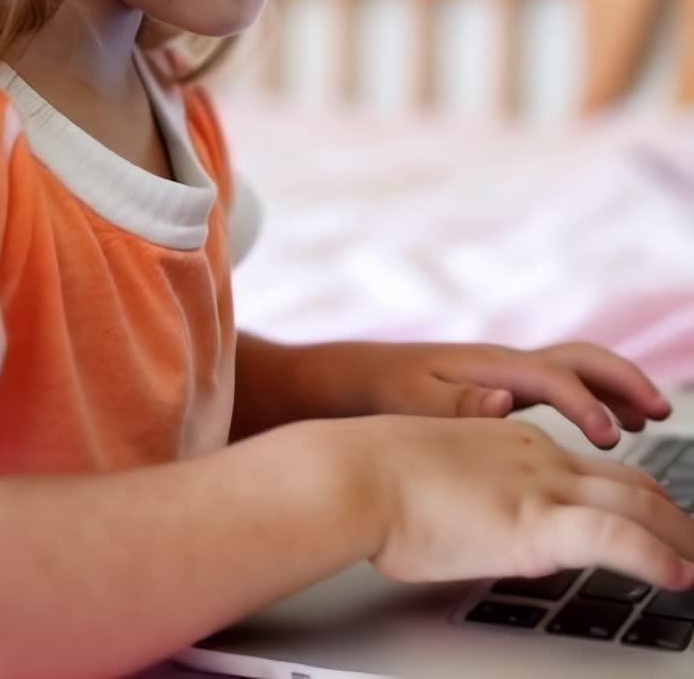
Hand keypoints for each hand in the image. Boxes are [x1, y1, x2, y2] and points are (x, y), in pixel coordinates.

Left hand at [340, 340, 670, 448]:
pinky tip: (608, 430)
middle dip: (622, 380)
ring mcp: (507, 375)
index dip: (586, 405)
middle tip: (659, 411)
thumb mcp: (411, 403)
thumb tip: (503, 402)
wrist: (352, 382)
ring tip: (651, 418)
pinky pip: (562, 389)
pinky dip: (593, 401)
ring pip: (576, 371)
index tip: (611, 438)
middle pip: (579, 358)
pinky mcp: (504, 391)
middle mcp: (505, 364)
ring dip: (616, 388)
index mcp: (488, 367)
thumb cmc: (381, 394)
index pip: (551, 378)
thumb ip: (458, 407)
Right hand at [361, 414, 693, 587]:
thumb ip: (477, 488)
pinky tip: (680, 576)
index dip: (640, 494)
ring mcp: (542, 486)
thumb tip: (482, 513)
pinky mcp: (536, 523)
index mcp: (518, 442)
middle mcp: (541, 457)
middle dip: (674, 516)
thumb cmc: (381, 482)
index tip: (661, 516)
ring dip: (680, 536)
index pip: (599, 469)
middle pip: (632, 483)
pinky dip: (658, 557)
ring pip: (639, 505)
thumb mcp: (442, 475)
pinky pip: (618, 538)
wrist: (358, 473)